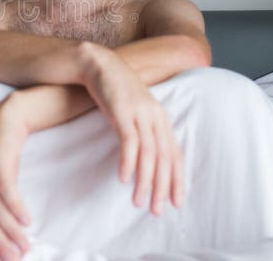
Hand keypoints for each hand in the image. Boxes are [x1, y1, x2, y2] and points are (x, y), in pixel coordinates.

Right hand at [80, 43, 184, 215]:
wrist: (95, 61)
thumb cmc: (112, 89)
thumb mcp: (132, 110)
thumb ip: (142, 129)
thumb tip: (145, 157)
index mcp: (160, 117)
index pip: (175, 154)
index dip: (177, 180)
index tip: (174, 203)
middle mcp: (154, 115)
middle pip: (165, 158)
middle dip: (161, 187)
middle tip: (156, 211)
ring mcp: (139, 112)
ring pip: (149, 153)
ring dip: (144, 181)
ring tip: (138, 202)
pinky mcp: (121, 110)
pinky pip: (129, 141)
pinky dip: (128, 162)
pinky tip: (123, 179)